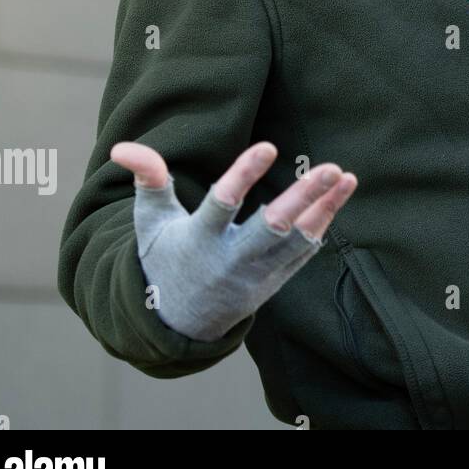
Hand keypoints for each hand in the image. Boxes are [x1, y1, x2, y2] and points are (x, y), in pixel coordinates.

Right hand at [111, 140, 356, 341]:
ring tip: (347, 176)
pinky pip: (304, 253)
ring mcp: (256, 274)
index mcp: (199, 241)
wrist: (175, 322)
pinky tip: (340, 195)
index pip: (222, 205)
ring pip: (298, 242)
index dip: (244, 175)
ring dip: (325, 209)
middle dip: (303, 198)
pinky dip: (322, 225)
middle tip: (330, 167)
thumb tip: (121, 147)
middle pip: (273, 228)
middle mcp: (231, 260)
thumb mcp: (151, 223)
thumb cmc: (164, 258)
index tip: (268, 146)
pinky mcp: (274, 281)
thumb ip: (148, 181)